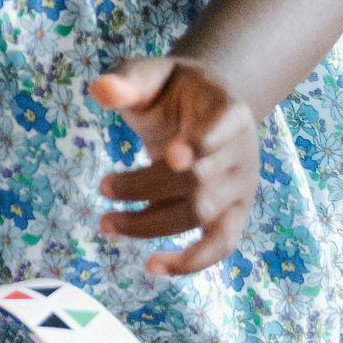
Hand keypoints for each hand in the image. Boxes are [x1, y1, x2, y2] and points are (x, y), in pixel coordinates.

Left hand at [90, 55, 260, 276]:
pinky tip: (151, 267)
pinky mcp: (232, 215)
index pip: (223, 127)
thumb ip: (129, 80)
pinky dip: (190, 262)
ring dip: (151, 223)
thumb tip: (100, 90)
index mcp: (229, 110)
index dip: (202, 143)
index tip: (172, 157)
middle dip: (146, 186)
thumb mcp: (152, 75)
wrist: (205, 109)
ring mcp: (240, 188)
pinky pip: (220, 247)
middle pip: (198, 179)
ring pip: (200, 215)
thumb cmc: (175, 91)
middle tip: (104, 186)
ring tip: (107, 223)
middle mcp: (242, 152)